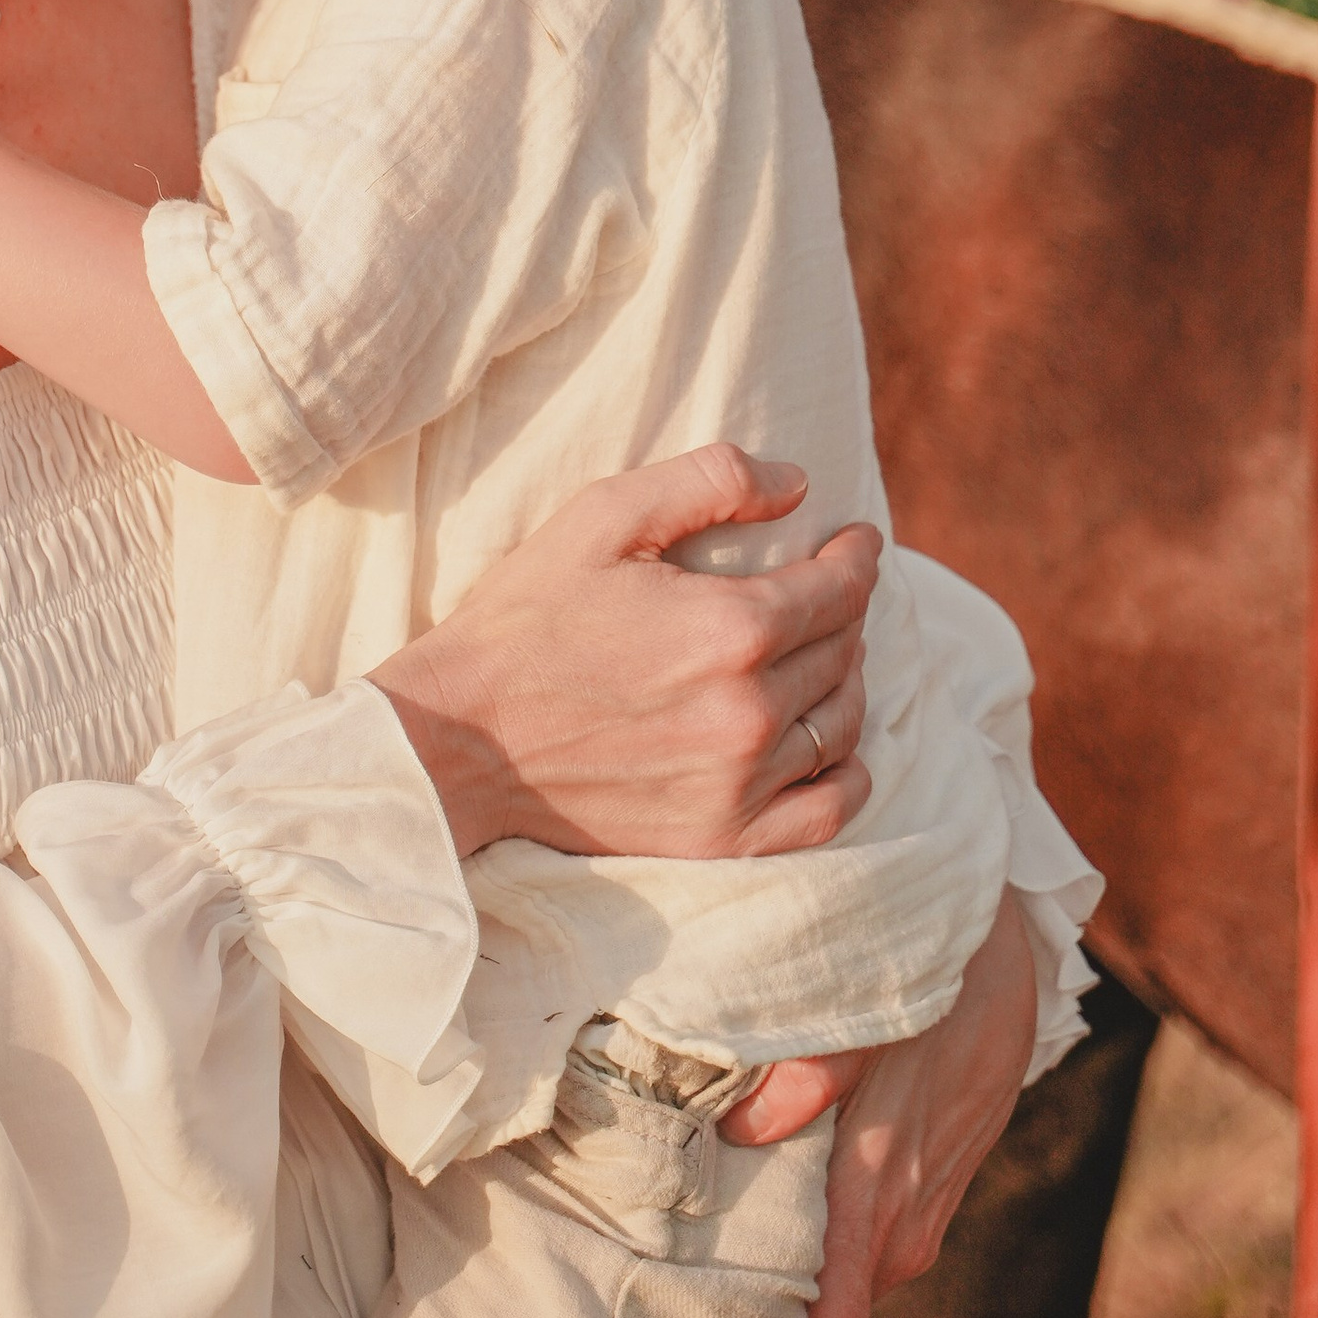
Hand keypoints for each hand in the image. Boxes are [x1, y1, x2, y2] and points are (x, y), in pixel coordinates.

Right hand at [369, 446, 877, 862]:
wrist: (460, 736)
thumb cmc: (527, 616)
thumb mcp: (602, 516)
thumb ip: (709, 481)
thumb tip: (799, 482)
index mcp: (731, 628)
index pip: (839, 588)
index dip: (857, 556)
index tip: (855, 540)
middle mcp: (750, 711)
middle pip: (844, 650)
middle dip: (844, 608)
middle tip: (825, 588)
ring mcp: (741, 783)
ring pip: (843, 722)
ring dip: (847, 679)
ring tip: (824, 654)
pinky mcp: (724, 836)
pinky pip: (828, 810)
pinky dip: (847, 773)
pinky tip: (829, 743)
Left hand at [721, 887, 1039, 1317]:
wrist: (1006, 957)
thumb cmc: (926, 981)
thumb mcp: (867, 1008)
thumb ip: (810, 1072)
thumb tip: (745, 1130)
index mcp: (875, 1200)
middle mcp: (901, 1230)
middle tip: (664, 1285)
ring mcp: (918, 1217)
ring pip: (840, 1281)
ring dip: (784, 1269)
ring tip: (699, 1230)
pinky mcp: (926, 1192)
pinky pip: (861, 1244)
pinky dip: (815, 1231)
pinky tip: (766, 1179)